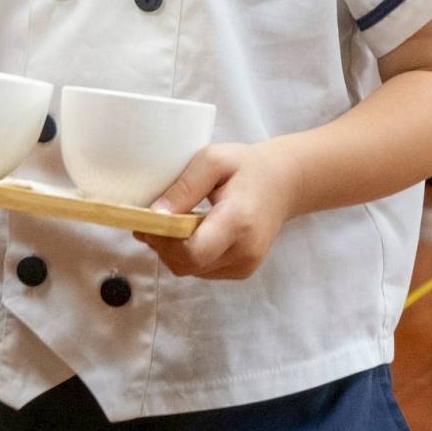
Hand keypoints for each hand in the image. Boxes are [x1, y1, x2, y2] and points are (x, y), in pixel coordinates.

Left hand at [136, 141, 298, 280]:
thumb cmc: (247, 167)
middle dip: (162, 245)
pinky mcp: (242, 271)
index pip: (193, 251)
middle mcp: (245, 250)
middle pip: (187, 264)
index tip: (148, 222)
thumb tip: (155, 214)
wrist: (283, 183)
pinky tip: (191, 233)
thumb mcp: (214, 160)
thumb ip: (184, 187)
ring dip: (172, 251)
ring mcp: (245, 265)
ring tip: (171, 223)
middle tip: (150, 222)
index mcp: (238, 221)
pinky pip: (202, 270)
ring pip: (191, 270)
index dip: (164, 241)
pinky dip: (188, 255)